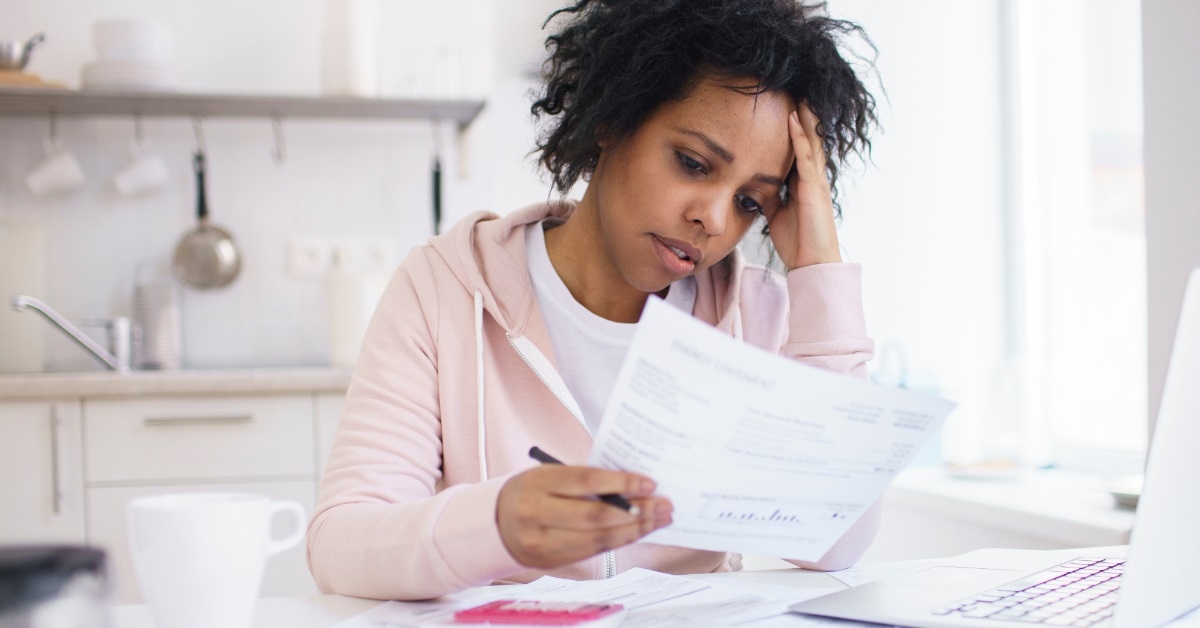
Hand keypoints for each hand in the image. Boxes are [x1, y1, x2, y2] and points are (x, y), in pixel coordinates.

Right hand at [496, 464, 671, 568]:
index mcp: (538, 483)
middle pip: (596, 516)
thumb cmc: (533, 491)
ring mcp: (543, 542)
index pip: (586, 481)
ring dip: (635, 530)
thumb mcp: (550, 475)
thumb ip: (586, 480)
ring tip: (659, 519)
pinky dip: (620, 541)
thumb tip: (633, 486)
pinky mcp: (552, 561)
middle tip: (664, 505)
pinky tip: (638, 531)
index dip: (621, 483)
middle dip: (636, 511)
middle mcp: (537, 514)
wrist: (496, 523)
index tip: (650, 482)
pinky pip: (593, 552)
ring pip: (598, 539)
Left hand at [764, 102, 841, 269]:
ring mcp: (815, 181)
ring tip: (797, 94)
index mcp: (803, 182)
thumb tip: (752, 185)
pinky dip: (799, 137)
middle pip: (808, 139)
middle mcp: (812, 177)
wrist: (811, 263)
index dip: (792, 128)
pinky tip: (793, 119)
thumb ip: (769, 196)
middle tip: (794, 90)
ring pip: (810, 141)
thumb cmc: (797, 240)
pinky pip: (806, 157)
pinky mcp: (814, 188)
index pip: (798, 148)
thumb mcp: (775, 212)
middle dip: (802, 116)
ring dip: (804, 117)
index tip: (782, 106)